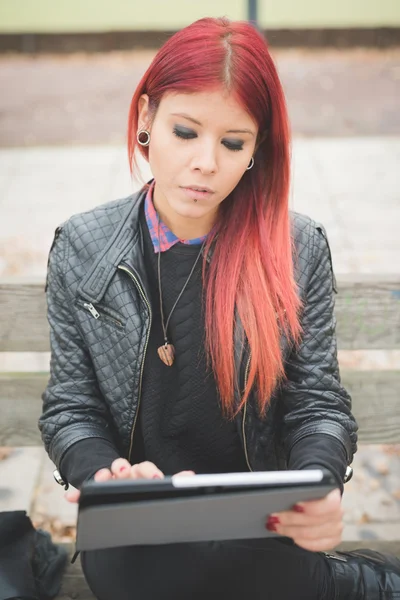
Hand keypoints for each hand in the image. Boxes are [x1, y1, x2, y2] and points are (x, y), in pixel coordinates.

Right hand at [65, 459, 194, 503]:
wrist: (122, 499)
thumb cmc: (143, 493)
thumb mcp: (159, 489)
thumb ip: (175, 482)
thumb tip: (191, 476)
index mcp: (141, 473)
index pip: (145, 468)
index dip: (149, 473)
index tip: (156, 479)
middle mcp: (124, 474)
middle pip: (123, 467)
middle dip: (123, 468)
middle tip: (123, 470)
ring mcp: (109, 481)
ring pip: (105, 475)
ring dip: (103, 475)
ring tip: (101, 478)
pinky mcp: (94, 492)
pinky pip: (84, 492)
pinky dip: (78, 495)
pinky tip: (72, 497)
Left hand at [266, 488, 343, 551]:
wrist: (319, 498)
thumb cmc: (309, 492)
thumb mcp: (305, 485)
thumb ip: (298, 488)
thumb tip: (282, 491)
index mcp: (334, 496)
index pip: (330, 504)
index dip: (312, 507)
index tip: (294, 506)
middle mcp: (337, 513)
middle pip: (315, 521)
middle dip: (291, 519)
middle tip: (274, 517)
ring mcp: (336, 529)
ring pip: (312, 534)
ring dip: (290, 530)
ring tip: (275, 526)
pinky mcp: (332, 540)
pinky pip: (315, 545)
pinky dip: (300, 541)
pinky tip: (289, 535)